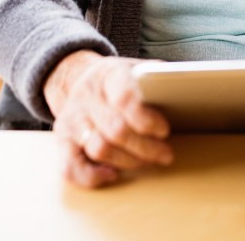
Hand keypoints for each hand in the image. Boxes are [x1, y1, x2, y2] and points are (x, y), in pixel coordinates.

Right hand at [44, 51, 172, 187]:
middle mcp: (86, 96)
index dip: (145, 118)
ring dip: (128, 162)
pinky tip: (113, 174)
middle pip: (114, 129)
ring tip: (150, 161)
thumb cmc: (118, 78)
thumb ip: (156, 76)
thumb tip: (182, 86)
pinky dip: (92, 177)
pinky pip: (70, 166)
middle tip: (166, 154)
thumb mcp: (136, 67)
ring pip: (98, 149)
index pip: (123, 97)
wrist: (78, 78)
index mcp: (108, 74)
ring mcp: (71, 119)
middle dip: (145, 147)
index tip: (165, 130)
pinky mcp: (62, 140)